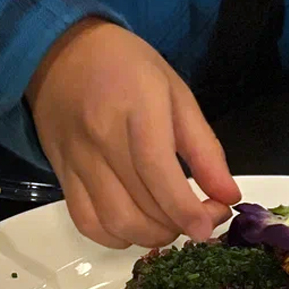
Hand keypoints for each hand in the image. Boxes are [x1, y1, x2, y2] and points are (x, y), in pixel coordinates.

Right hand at [25, 18, 239, 248]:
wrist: (60, 51)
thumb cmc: (125, 64)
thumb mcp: (175, 92)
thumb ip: (204, 147)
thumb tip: (228, 195)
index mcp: (136, 106)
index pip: (158, 172)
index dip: (187, 209)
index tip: (210, 225)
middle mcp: (101, 137)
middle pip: (139, 205)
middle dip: (178, 226)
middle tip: (199, 220)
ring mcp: (76, 159)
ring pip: (114, 221)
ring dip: (150, 237)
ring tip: (171, 225)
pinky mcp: (60, 173)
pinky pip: (86, 222)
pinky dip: (115, 237)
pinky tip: (135, 226)